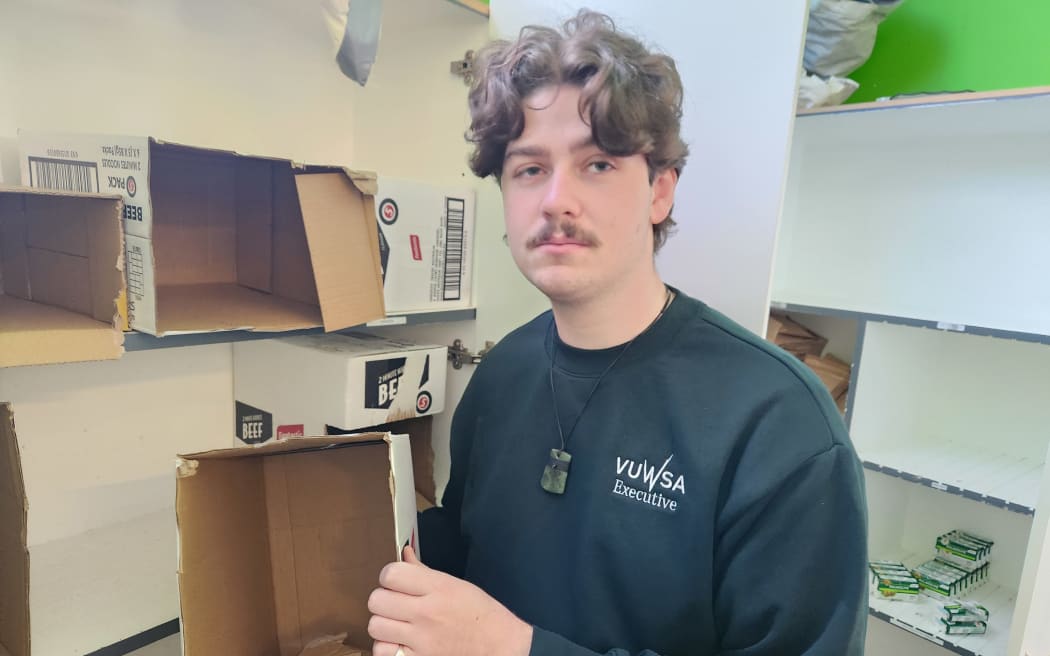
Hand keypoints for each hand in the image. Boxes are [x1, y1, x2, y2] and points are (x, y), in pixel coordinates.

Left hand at [368, 546, 532, 655]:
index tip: (395, 582)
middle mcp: (427, 612)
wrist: (499, 646)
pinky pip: (383, 651)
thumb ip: (423, 571)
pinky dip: (387, 648)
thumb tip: (405, 553)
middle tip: (395, 604)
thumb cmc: (480, 614)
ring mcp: (421, 640)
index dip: (388, 576)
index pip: (391, 574)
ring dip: (383, 625)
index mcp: (438, 588)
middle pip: (377, 600)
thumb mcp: (455, 585)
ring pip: (375, 626)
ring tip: (396, 625)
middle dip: (383, 600)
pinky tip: (399, 643)